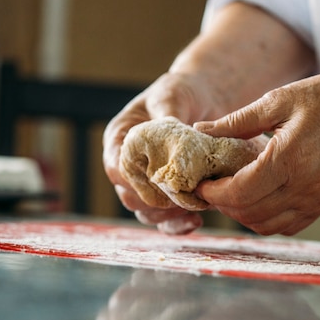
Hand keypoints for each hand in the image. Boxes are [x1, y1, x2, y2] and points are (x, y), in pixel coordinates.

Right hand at [103, 72, 219, 233]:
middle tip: (181, 198)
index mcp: (119, 139)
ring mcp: (146, 184)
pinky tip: (196, 222)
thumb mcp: (171, 96)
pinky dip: (178, 225)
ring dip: (167, 216)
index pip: (117, 167)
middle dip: (154, 201)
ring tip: (192, 210)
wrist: (201, 102)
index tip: (159, 181)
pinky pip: (165, 221)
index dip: (134, 179)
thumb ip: (167, 114)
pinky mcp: (166, 197)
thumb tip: (170, 129)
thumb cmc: (180, 94)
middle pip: (129, 196)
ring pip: (145, 212)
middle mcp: (128, 166)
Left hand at [194, 66, 319, 235]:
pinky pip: (288, 226)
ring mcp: (317, 199)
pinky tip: (259, 199)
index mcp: (288, 159)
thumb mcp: (277, 100)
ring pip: (267, 226)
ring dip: (243, 215)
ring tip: (232, 194)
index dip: (213, 193)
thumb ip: (236, 121)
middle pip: (249, 214)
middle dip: (223, 205)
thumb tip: (201, 131)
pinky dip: (267, 220)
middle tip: (212, 188)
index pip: (239, 193)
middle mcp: (304, 187)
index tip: (201, 184)